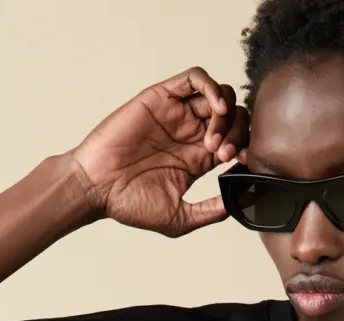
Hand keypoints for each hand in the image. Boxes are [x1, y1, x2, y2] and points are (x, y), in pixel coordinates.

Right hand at [62, 65, 249, 235]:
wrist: (97, 187)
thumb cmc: (130, 204)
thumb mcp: (179, 219)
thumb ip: (210, 211)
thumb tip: (239, 203)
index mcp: (198, 159)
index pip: (236, 142)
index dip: (245, 149)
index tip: (241, 164)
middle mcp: (191, 133)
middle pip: (232, 117)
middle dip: (237, 133)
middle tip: (223, 155)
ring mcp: (178, 113)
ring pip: (219, 96)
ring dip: (226, 115)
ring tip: (213, 140)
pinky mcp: (163, 98)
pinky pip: (195, 78)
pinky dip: (212, 87)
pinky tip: (216, 110)